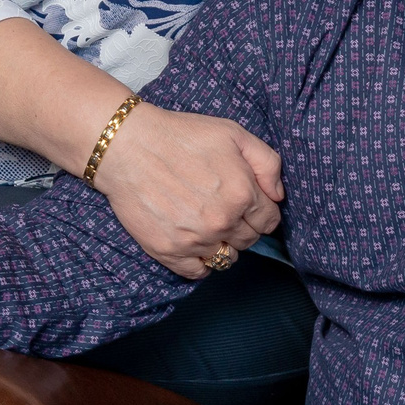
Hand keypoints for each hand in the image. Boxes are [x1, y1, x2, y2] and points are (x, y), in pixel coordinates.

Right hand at [90, 102, 284, 277]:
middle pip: (250, 241)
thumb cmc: (180, 135)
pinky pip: (199, 271)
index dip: (262, 211)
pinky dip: (201, 261)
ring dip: (223, 244)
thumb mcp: (233, 133)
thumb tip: (277, 196)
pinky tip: (194, 242)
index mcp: (242, 194)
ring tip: (207, 224)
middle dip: (243, 226)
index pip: (269, 221)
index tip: (248, 204)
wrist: (127, 147)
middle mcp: (222, 222)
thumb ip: (267, 163)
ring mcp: (195, 240)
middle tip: (224, 209)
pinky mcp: (169, 252)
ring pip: (227, 258)